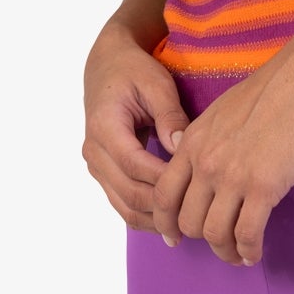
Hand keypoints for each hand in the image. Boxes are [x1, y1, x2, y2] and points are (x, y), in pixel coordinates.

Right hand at [82, 19, 190, 230]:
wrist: (106, 66)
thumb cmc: (133, 71)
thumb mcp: (155, 83)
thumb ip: (169, 115)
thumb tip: (181, 148)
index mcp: (104, 127)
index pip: (134, 165)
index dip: (164, 181)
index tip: (196, 189)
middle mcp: (94, 152)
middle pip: (129, 193)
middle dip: (163, 208)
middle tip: (199, 215)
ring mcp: (97, 166)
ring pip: (124, 206)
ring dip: (154, 220)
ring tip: (188, 228)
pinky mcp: (104, 173)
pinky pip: (123, 203)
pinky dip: (145, 215)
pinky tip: (171, 224)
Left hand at [151, 22, 293, 265]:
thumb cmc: (272, 89)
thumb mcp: (222, 110)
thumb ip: (203, 139)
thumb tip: (194, 158)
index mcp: (192, 141)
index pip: (163, 193)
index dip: (165, 222)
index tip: (173, 238)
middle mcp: (206, 162)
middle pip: (187, 220)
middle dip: (201, 239)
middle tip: (218, 243)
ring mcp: (233, 176)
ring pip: (214, 233)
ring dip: (225, 251)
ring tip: (238, 254)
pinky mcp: (264, 187)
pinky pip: (247, 233)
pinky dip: (249, 250)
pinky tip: (255, 253)